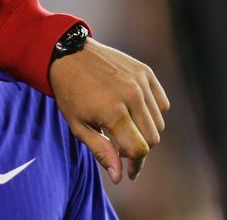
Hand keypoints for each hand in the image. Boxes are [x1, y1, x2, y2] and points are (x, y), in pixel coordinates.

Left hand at [49, 38, 169, 182]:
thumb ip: (101, 151)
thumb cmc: (70, 92)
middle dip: (139, 148)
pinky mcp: (146, 72)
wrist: (68, 54)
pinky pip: (162, 104)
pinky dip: (153, 112)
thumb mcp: (78, 125)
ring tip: (123, 126)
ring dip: (145, 131)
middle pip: (153, 138)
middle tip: (120, 146)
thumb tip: (119, 176)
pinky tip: (133, 110)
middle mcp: (132, 96)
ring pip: (159, 123)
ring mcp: (141, 82)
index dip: (135, 164)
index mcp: (113, 112)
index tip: (128, 171)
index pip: (139, 149)